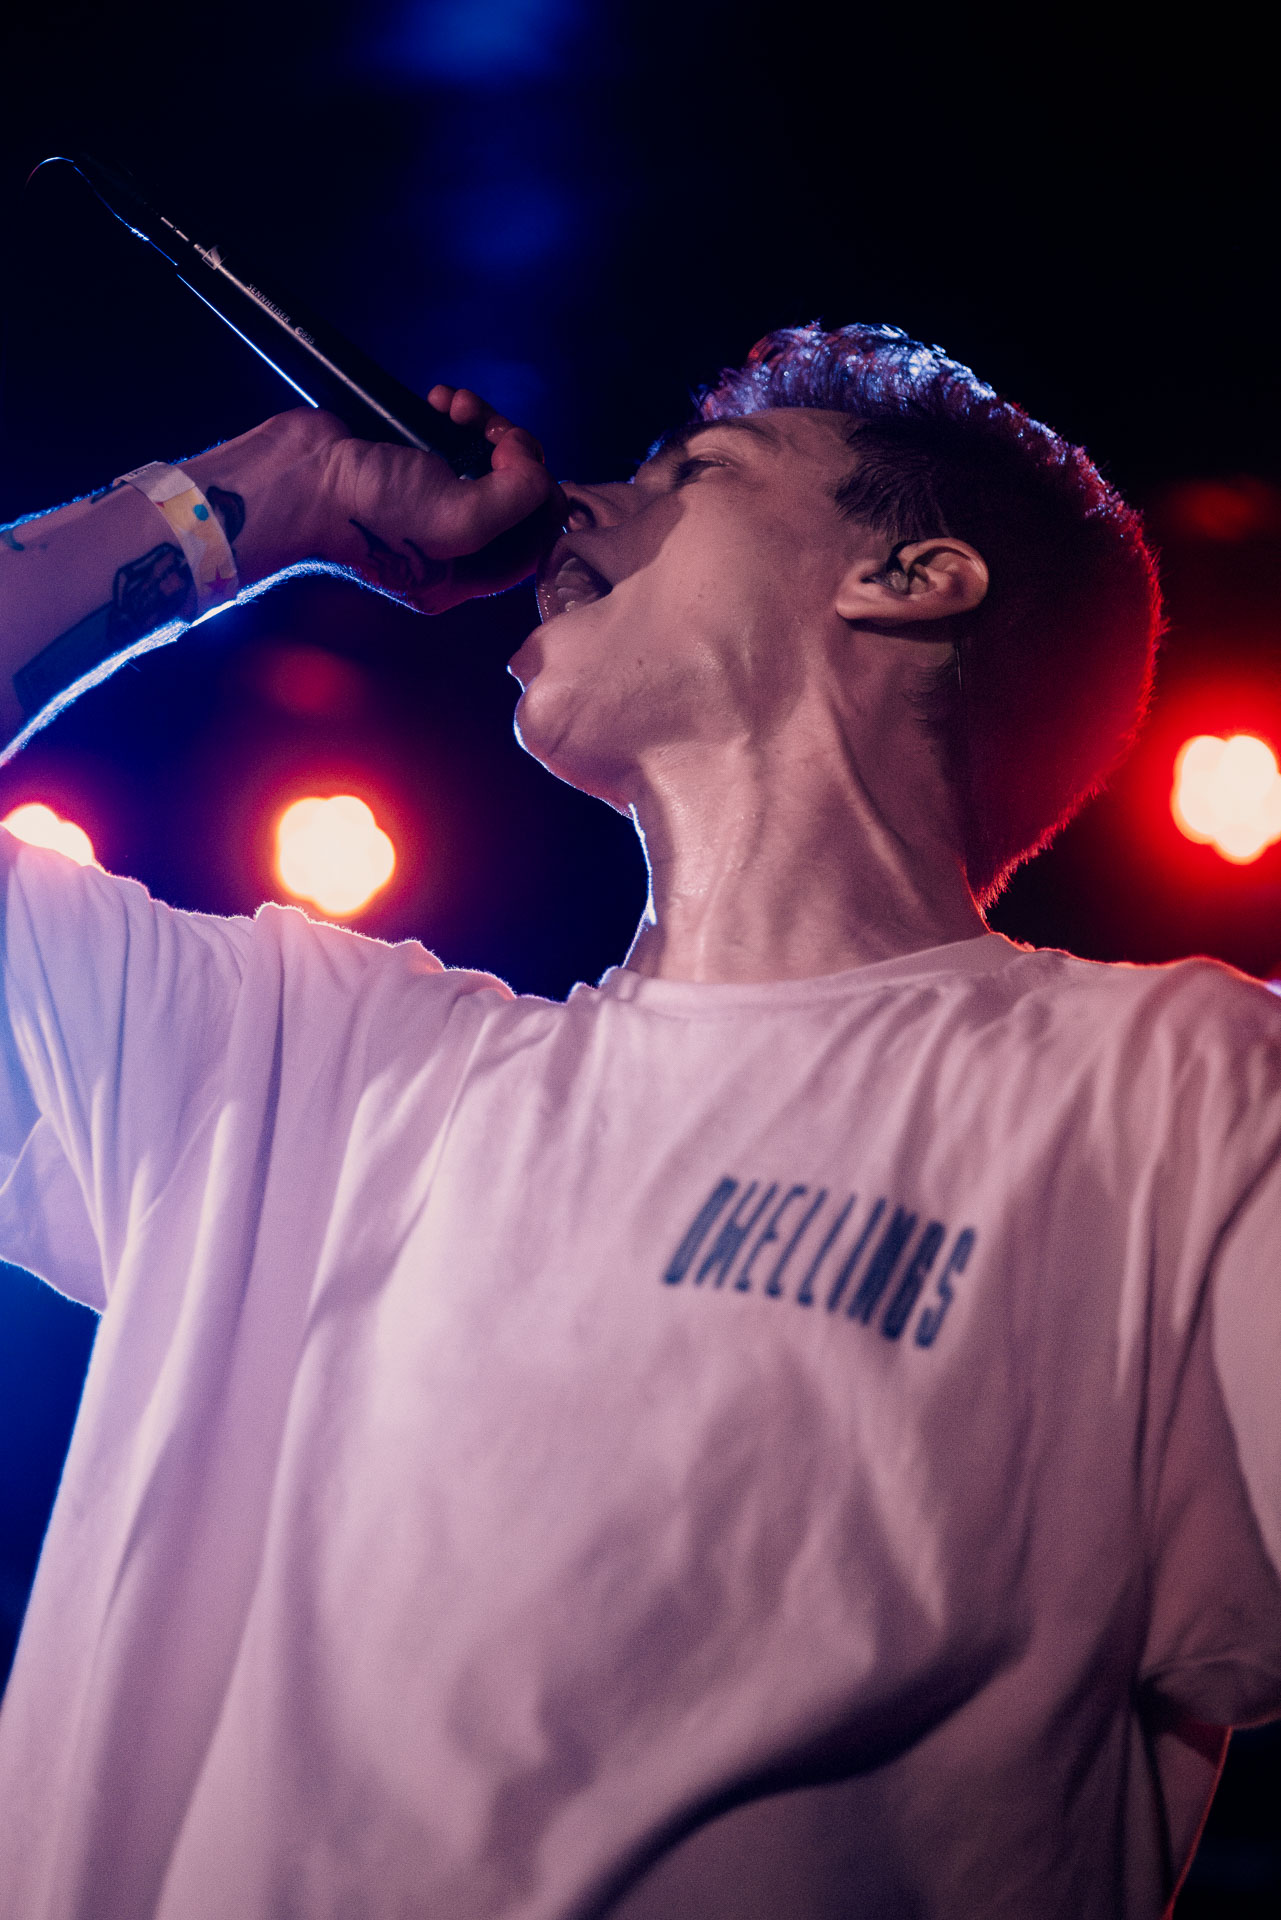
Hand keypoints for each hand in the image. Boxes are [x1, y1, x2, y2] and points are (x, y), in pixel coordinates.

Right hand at [307, 386, 564, 612]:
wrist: (298, 477)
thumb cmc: (369, 514)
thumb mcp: (460, 522)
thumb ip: (517, 500)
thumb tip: (535, 466)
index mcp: (465, 576)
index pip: (537, 540)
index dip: (542, 496)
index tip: (517, 463)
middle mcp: (454, 542)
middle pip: (519, 494)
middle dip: (515, 451)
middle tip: (492, 430)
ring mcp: (434, 500)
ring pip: (493, 458)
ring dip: (487, 422)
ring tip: (460, 407)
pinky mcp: (415, 463)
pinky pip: (458, 436)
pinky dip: (458, 412)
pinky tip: (440, 400)